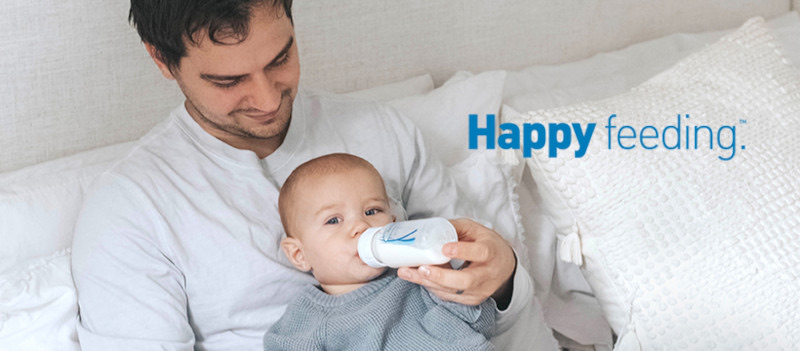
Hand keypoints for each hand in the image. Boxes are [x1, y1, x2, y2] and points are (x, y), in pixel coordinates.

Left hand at [397, 218, 515, 305]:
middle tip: (421, 268)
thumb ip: (455, 227)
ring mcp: (480, 291)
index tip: (445, 248)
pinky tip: (417, 277)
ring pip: (452, 291)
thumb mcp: (475, 229)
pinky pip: (448, 296)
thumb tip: (430, 227)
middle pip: (465, 281)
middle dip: (441, 276)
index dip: (462, 251)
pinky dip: (431, 287)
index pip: (480, 253)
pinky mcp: (471, 300)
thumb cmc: (487, 244)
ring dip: (428, 282)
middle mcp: (487, 274)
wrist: (505, 267)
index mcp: (491, 252)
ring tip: (407, 272)